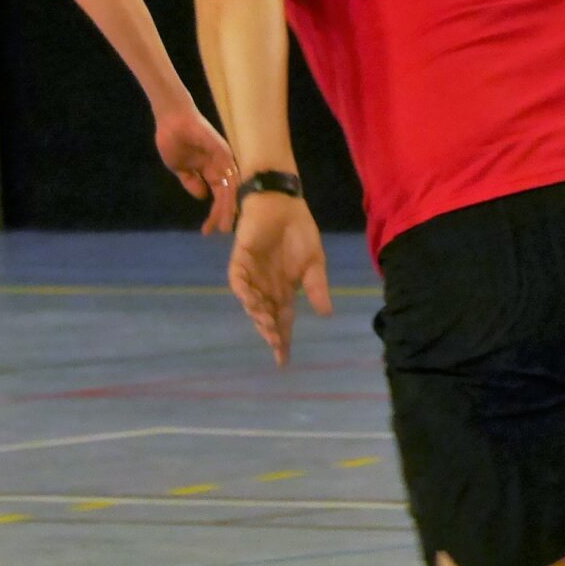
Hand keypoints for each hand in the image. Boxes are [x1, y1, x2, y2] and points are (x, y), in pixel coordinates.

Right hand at [154, 105, 239, 234]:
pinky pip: (228, 173)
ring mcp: (222, 158)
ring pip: (230, 187)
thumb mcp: (179, 167)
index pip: (217, 196)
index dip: (214, 213)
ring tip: (225, 224)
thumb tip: (202, 197)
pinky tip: (227, 204)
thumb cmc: (172, 138)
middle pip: (227, 195)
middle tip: (222, 232)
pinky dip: (229, 190)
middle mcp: (220, 166)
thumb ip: (191, 181)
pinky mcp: (221, 151)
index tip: (207, 230)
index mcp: (210, 170)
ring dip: (229, 207)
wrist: (170, 118)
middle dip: (224, 214)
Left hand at [228, 194, 332, 364]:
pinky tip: (252, 300)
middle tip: (276, 344)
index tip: (283, 361)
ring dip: (257, 314)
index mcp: (284, 290)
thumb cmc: (299, 233)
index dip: (282, 340)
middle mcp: (266, 287)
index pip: (282, 321)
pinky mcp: (241, 259)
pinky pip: (238, 279)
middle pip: (266, 316)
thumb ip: (317, 287)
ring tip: (267, 324)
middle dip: (269, 331)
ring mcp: (252, 274)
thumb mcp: (314, 263)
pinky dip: (244, 290)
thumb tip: (326, 314)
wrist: (284, 204)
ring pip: (251, 301)